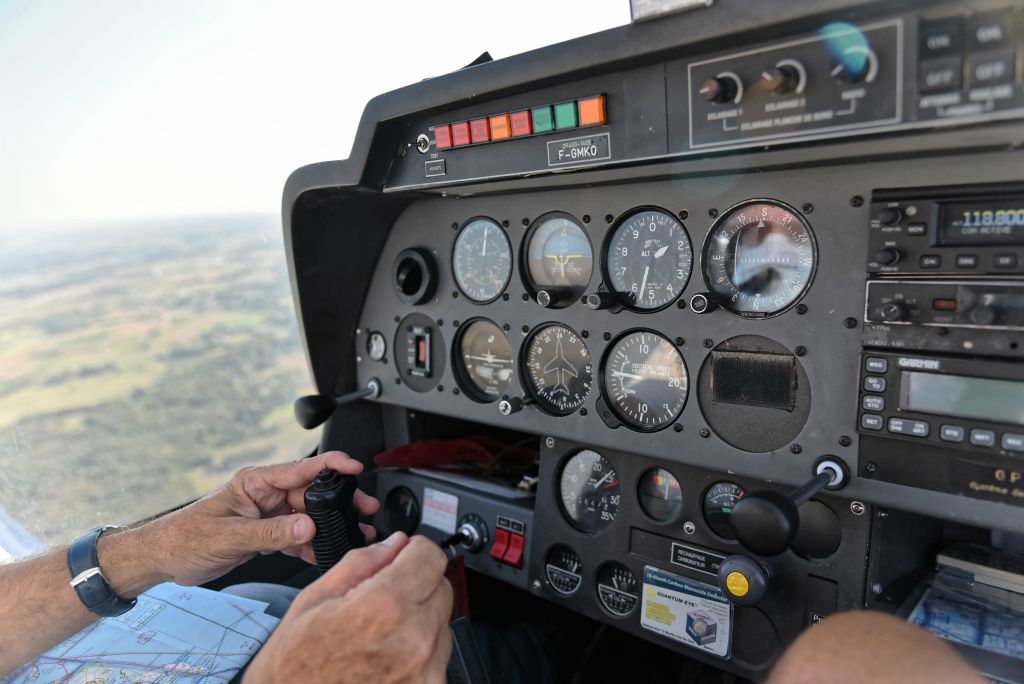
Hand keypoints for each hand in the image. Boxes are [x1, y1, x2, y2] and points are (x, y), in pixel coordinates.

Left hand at [131, 451, 379, 585]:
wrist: (163, 558)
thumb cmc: (185, 539)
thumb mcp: (228, 536)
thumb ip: (270, 533)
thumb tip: (306, 527)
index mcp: (256, 482)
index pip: (301, 468)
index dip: (332, 465)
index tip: (356, 468)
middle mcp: (265, 494)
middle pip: (312, 492)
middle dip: (340, 501)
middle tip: (364, 510)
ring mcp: (267, 513)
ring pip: (308, 515)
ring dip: (330, 525)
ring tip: (354, 533)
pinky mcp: (266, 533)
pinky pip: (296, 536)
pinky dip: (311, 544)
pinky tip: (324, 552)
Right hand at [244, 533, 452, 683]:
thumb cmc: (292, 668)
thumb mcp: (314, 600)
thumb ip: (362, 563)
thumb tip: (393, 544)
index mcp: (384, 607)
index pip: (431, 555)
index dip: (414, 550)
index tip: (404, 554)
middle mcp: (414, 640)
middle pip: (441, 586)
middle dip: (416, 584)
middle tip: (381, 599)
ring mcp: (426, 671)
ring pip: (442, 621)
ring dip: (419, 618)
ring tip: (378, 635)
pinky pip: (438, 655)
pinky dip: (419, 650)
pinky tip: (386, 656)